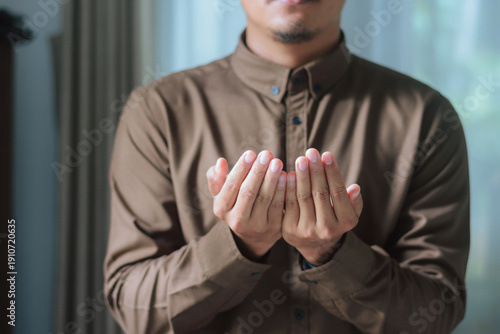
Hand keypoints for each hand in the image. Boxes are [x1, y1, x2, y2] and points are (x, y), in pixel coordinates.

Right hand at [206, 150, 286, 260]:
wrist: (253, 234)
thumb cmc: (236, 204)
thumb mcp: (222, 194)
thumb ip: (217, 178)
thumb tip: (221, 162)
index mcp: (221, 209)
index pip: (231, 186)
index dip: (241, 169)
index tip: (251, 153)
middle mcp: (236, 221)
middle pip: (248, 192)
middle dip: (258, 171)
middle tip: (267, 154)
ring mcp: (255, 226)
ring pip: (264, 199)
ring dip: (272, 179)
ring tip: (277, 162)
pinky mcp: (272, 228)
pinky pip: (278, 206)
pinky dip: (282, 190)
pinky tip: (285, 176)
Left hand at [282, 148, 362, 265]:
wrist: (316, 246)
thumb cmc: (335, 221)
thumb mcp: (350, 214)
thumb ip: (354, 202)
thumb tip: (355, 188)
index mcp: (345, 222)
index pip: (338, 192)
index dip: (332, 172)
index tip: (327, 154)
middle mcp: (327, 229)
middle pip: (320, 193)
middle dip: (315, 170)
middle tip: (311, 152)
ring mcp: (307, 231)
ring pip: (304, 197)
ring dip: (302, 176)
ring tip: (301, 159)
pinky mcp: (289, 230)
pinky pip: (289, 204)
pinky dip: (289, 187)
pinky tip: (289, 173)